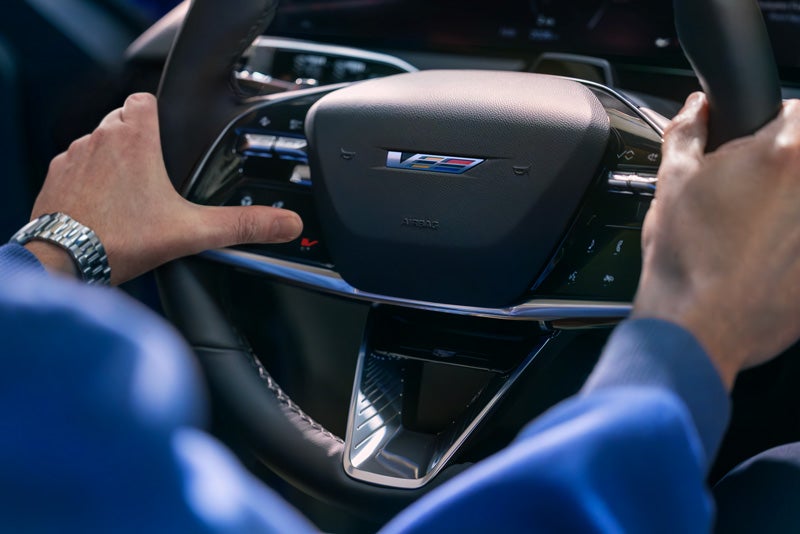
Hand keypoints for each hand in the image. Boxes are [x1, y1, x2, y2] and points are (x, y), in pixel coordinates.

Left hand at [26, 93, 302, 284]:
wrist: (63, 263)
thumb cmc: (120, 241)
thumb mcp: (193, 233)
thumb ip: (242, 226)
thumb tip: (285, 223)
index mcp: (135, 139)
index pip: (145, 98)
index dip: (160, 112)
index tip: (172, 136)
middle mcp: (99, 139)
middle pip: (123, 119)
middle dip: (141, 140)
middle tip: (159, 175)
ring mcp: (72, 157)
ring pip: (99, 142)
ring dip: (114, 160)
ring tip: (133, 195)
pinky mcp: (55, 178)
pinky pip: (76, 166)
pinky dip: (90, 180)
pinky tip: (105, 208)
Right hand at [633, 93, 799, 389]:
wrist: (696, 326)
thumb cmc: (686, 257)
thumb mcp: (672, 181)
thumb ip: (688, 131)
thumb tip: (696, 107)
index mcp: (785, 153)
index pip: (798, 109)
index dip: (772, 125)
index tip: (754, 146)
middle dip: (783, 171)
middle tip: (749, 196)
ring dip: (788, 210)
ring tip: (754, 235)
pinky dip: (790, 248)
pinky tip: (763, 262)